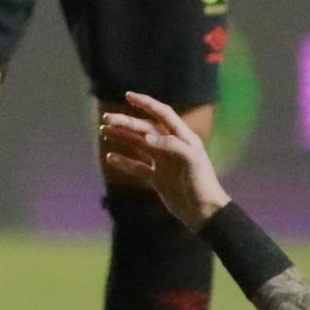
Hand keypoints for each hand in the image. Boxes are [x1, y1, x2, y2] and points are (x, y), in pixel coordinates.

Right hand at [98, 90, 225, 227]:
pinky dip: (124, 162)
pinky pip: (137, 167)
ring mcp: (164, 162)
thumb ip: (170, 145)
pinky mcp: (158, 179)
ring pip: (138, 144)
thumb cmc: (202, 183)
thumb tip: (145, 137)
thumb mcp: (191, 160)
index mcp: (183, 137)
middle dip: (126, 122)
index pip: (163, 114)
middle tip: (107, 119)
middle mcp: (171, 146)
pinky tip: (110, 157)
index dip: (146, 103)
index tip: (128, 96)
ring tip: (104, 131)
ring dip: (122, 137)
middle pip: (145, 129)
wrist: (205, 214)